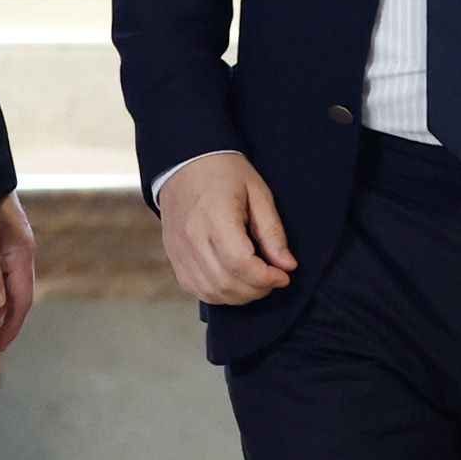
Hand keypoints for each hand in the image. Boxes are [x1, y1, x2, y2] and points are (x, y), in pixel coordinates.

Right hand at [156, 151, 295, 305]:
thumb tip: (286, 265)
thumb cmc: (223, 173)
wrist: (184, 163)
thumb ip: (272, 231)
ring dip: (239, 296)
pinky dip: (218, 294)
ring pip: (211, 292)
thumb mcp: (258, 193)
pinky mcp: (174, 257)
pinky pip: (195, 289)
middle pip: (227, 283)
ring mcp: (180, 250)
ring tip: (255, 282)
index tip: (283, 275)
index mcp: (215, 217)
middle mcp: (193, 237)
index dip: (266, 278)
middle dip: (257, 290)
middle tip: (273, 279)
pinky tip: (233, 282)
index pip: (241, 264)